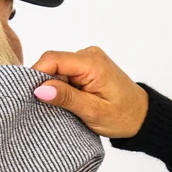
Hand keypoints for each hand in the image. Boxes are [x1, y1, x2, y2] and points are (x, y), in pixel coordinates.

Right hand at [31, 46, 148, 138]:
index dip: (37, 75)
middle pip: (52, 63)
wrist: (140, 115)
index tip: (31, 95)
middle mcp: (88, 55)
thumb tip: (41, 89)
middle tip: (48, 107)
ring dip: (54, 88)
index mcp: (92, 63)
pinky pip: (64, 73)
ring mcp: (87, 60)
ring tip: (63, 107)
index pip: (52, 59)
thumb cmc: (122, 115)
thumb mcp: (92, 112)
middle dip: (45, 84)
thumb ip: (66, 98)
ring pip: (56, 69)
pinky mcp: (85, 67)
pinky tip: (67, 101)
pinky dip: (61, 88)